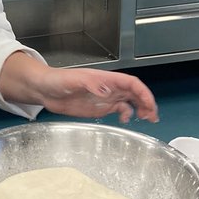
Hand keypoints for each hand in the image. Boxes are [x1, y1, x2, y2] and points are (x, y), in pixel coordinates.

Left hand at [36, 67, 157, 123]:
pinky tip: (126, 120)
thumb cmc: (58, 80)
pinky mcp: (99, 107)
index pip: (131, 83)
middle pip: (135, 92)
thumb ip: (91, 84)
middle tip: (153, 116)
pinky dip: (127, 114)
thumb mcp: (73, 80)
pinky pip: (119, 109)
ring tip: (147, 118)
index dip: (143, 92)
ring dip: (140, 108)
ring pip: (130, 101)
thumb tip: (107, 90)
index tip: (148, 103)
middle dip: (146, 102)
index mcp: (106, 79)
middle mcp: (109, 87)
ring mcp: (105, 97)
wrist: (45, 90)